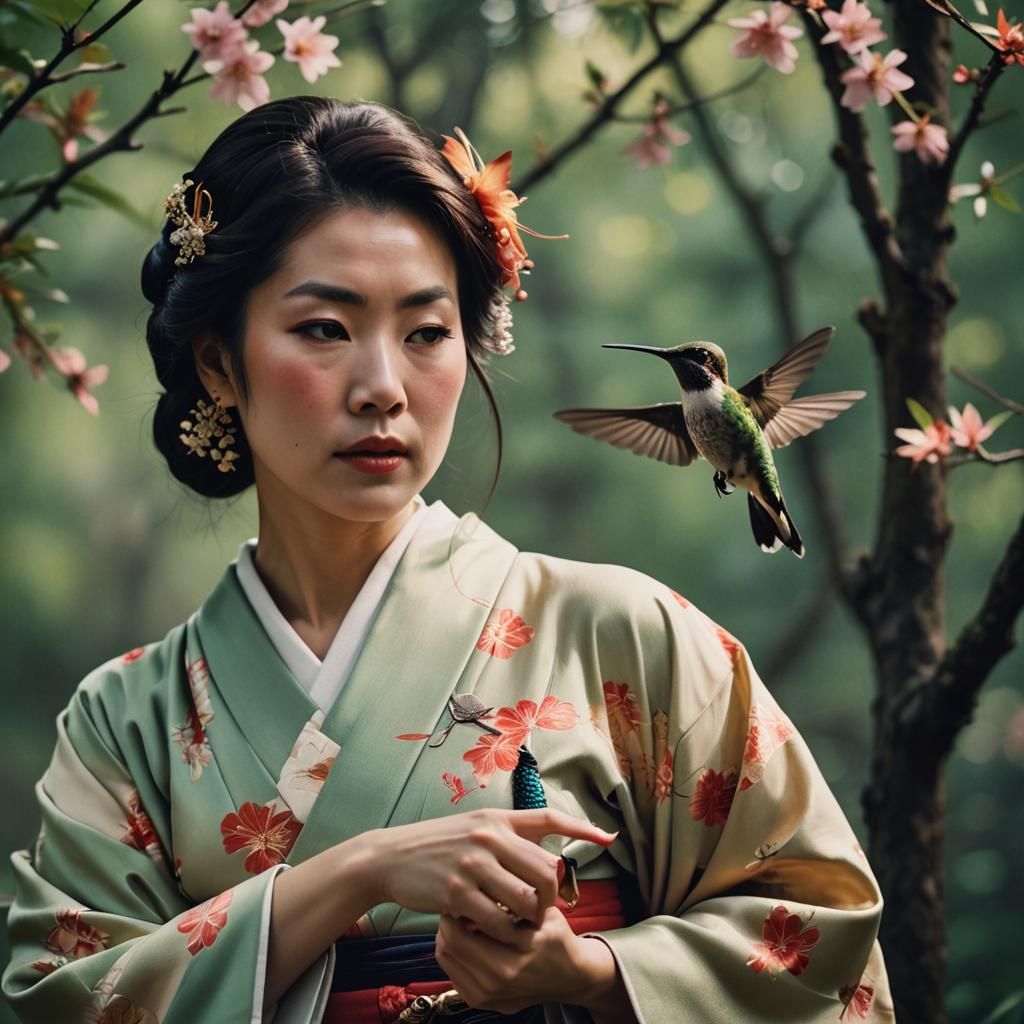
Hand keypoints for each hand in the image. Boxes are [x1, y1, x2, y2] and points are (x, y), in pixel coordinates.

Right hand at [366, 808, 615, 944]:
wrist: (391, 857)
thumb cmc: (437, 845)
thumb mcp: (473, 828)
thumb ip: (506, 835)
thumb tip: (541, 848)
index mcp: (496, 819)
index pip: (548, 818)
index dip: (582, 827)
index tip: (609, 838)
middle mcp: (489, 838)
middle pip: (545, 869)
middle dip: (552, 895)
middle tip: (544, 909)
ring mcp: (473, 865)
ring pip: (526, 899)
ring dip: (529, 917)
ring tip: (521, 923)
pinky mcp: (457, 893)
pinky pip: (497, 920)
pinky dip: (503, 931)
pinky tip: (496, 930)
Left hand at [434, 904, 631, 1018]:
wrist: (570, 977)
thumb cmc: (556, 938)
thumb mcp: (544, 911)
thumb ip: (518, 898)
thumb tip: (483, 879)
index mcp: (519, 951)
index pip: (466, 928)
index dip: (458, 905)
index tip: (463, 890)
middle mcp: (502, 976)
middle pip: (450, 943)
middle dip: (448, 920)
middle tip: (454, 902)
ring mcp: (489, 994)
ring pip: (446, 958)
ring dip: (447, 935)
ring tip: (458, 918)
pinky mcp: (481, 1001)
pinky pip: (452, 973)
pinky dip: (452, 954)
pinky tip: (462, 939)